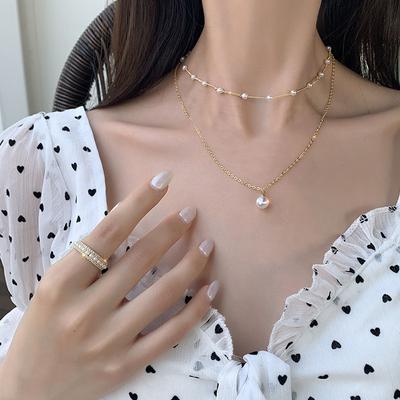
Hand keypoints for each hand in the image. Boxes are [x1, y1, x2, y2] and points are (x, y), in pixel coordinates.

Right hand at [0, 170, 216, 399]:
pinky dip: (197, 309)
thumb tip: (134, 225)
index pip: (109, 231)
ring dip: (192, 264)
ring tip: (207, 244)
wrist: (29, 390)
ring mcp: (110, 340)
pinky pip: (172, 333)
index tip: (163, 180)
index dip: (140, 202)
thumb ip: (89, 260)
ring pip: (164, 293)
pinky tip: (211, 288)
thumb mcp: (54, 287)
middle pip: (141, 258)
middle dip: (172, 229)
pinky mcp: (128, 364)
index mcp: (62, 284)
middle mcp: (86, 311)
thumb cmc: (42, 329)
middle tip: (191, 213)